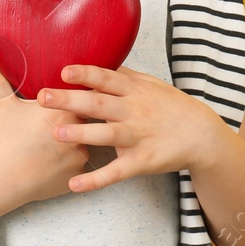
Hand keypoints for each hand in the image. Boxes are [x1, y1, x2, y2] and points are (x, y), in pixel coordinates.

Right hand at [0, 60, 89, 205]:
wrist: (2, 178)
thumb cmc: (3, 139)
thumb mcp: (1, 106)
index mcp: (64, 109)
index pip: (88, 94)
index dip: (85, 93)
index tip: (83, 91)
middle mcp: (80, 130)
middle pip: (92, 118)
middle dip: (87, 116)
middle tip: (81, 113)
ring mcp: (81, 155)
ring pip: (87, 143)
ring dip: (79, 141)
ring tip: (62, 142)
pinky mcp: (78, 174)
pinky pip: (80, 166)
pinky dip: (71, 163)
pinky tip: (57, 163)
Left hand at [37, 64, 228, 192]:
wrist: (202, 135)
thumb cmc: (170, 106)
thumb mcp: (149, 84)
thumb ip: (122, 76)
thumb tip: (95, 60)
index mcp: (133, 90)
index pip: (106, 78)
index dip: (85, 74)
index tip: (62, 71)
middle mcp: (133, 111)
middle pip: (99, 103)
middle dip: (70, 100)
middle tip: (42, 97)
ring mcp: (138, 137)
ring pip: (106, 135)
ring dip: (81, 134)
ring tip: (56, 134)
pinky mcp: (142, 161)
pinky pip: (116, 172)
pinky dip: (96, 180)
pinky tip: (75, 185)